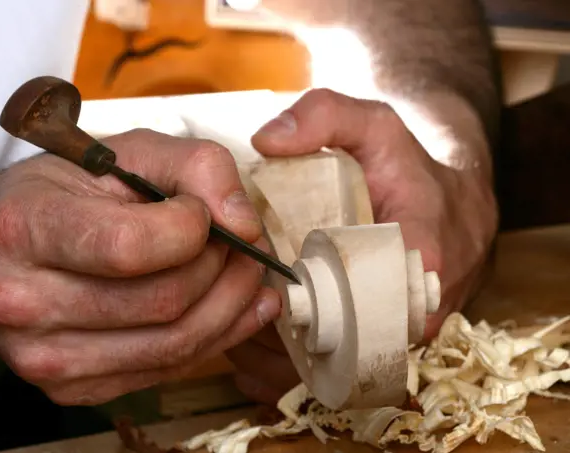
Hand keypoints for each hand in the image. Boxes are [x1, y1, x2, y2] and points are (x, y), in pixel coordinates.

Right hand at [0, 129, 280, 404]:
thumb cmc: (53, 198)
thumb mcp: (116, 153)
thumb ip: (192, 165)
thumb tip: (245, 223)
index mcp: (23, 228)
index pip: (130, 245)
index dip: (191, 228)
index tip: (200, 213)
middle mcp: (22, 301)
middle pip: (163, 301)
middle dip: (223, 268)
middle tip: (241, 245)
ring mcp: (45, 357)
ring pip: (174, 344)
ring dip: (230, 306)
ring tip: (246, 274)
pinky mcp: (72, 390)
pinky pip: (166, 370)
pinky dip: (215, 338)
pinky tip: (234, 309)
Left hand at [226, 88, 497, 403]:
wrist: (446, 203)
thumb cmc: (405, 166)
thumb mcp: (373, 125)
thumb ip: (325, 116)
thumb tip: (266, 141)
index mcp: (419, 259)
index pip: (359, 301)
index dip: (300, 296)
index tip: (260, 276)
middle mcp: (415, 314)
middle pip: (334, 346)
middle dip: (276, 331)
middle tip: (231, 299)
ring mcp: (398, 339)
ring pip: (325, 370)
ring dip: (272, 354)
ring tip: (232, 318)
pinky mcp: (381, 351)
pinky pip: (326, 377)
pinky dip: (283, 366)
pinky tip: (251, 339)